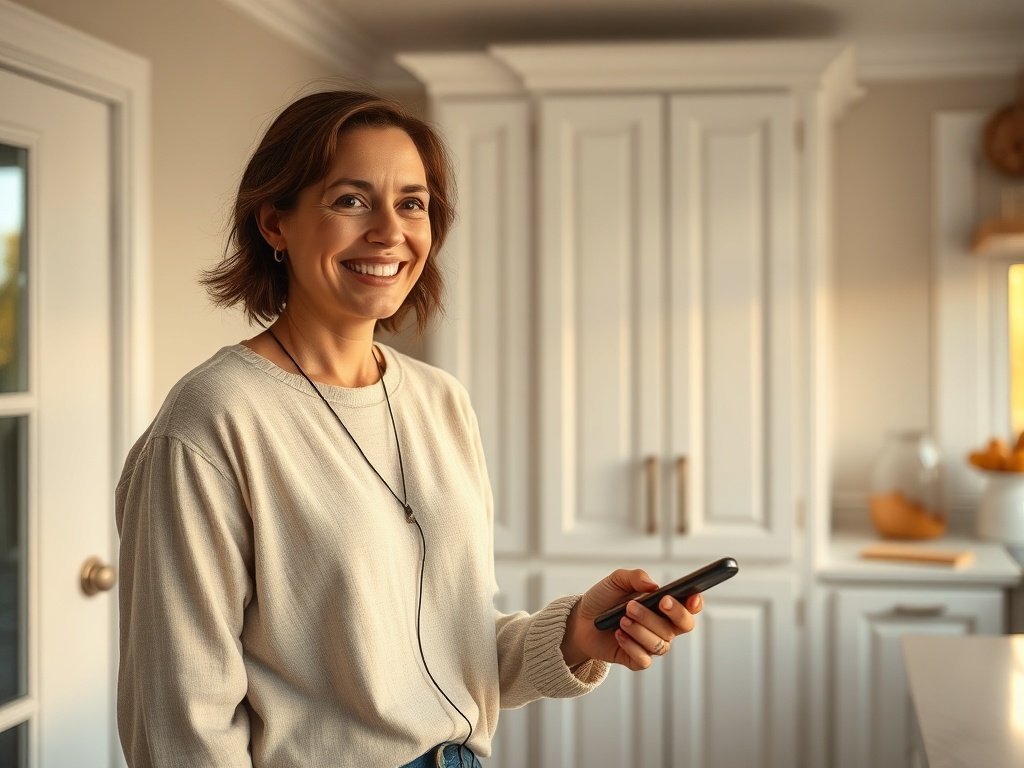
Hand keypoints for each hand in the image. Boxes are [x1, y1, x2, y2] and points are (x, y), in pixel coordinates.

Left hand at [560, 569, 701, 670]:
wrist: (581, 620)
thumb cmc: (604, 599)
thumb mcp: (616, 581)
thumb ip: (635, 577)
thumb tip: (653, 585)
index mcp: (663, 606)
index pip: (690, 607)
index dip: (696, 603)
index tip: (691, 596)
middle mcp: (663, 626)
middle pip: (684, 625)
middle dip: (674, 613)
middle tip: (658, 602)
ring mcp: (651, 644)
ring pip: (661, 642)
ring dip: (642, 628)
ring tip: (622, 618)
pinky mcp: (637, 660)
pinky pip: (645, 659)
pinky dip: (631, 645)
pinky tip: (618, 634)